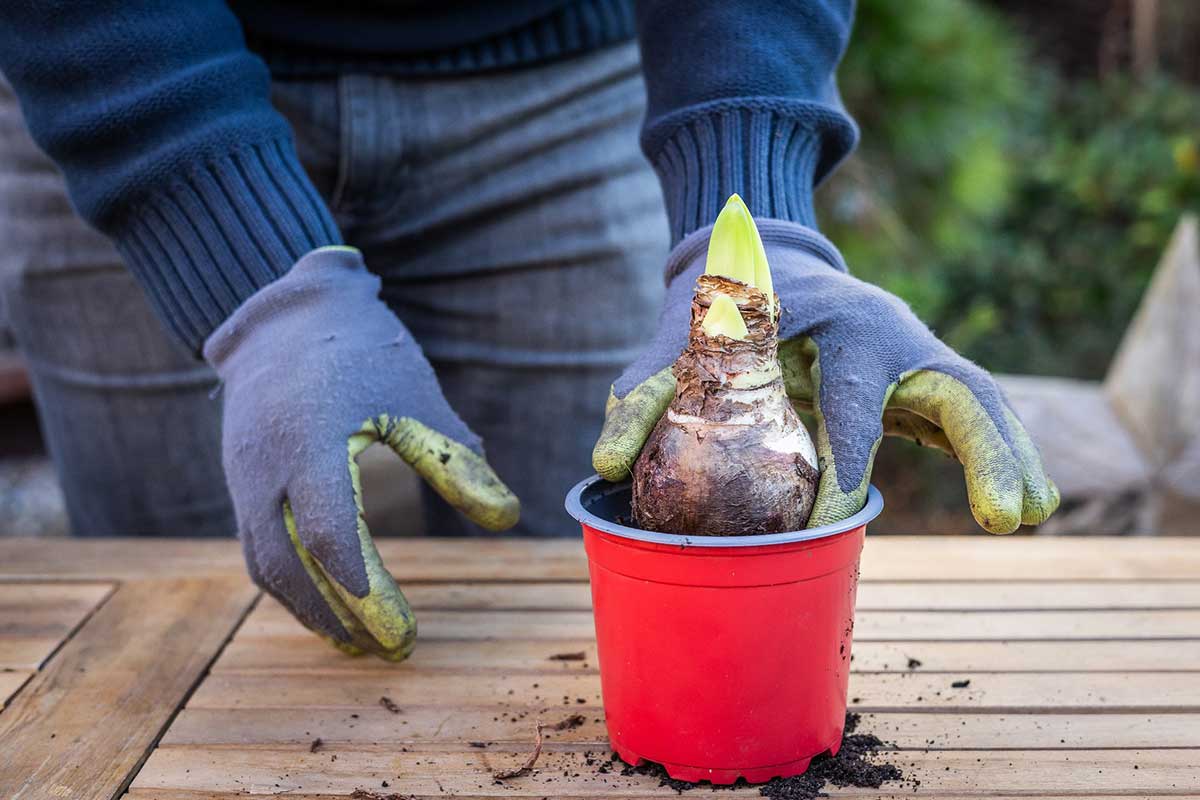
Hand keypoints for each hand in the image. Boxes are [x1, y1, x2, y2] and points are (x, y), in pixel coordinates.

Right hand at [205, 247, 518, 659]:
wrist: (286, 317)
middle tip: (394, 650)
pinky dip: (292, 586)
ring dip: (311, 611)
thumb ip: (456, 461)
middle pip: (292, 565)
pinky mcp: (241, 482)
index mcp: (311, 442)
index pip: (332, 533)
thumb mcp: (416, 396)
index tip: (400, 628)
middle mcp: (265, 467)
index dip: (364, 588)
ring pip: (267, 565)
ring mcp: (244, 477)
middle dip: (341, 616)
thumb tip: (507, 518)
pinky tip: (330, 605)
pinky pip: (258, 548)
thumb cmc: (364, 352)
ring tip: (360, 643)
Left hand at [593, 220, 1057, 532]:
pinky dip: (1000, 454)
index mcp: (833, 320)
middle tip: (1008, 520)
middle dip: (986, 450)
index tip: (832, 523)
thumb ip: (644, 391)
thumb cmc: (718, 303)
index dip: (843, 465)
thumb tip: (602, 465)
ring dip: (1012, 458)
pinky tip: (1025, 504)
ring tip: (1031, 517)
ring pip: (981, 401)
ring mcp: (915, 351)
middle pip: (956, 386)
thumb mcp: (678, 337)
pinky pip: (972, 415)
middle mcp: (891, 331)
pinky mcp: (922, 375)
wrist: (766, 254)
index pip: (850, 399)